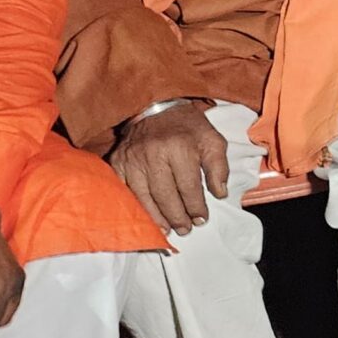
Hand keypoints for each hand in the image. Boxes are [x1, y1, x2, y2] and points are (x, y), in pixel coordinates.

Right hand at [110, 101, 230, 235]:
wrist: (156, 107)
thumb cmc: (188, 127)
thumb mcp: (212, 140)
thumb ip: (219, 167)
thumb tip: (220, 194)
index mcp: (180, 148)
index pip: (188, 187)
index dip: (196, 207)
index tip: (202, 219)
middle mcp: (154, 154)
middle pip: (165, 196)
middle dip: (177, 217)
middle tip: (186, 229)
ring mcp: (132, 159)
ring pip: (144, 197)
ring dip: (157, 218)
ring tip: (169, 230)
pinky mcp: (117, 162)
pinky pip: (125, 191)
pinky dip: (136, 207)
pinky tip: (146, 218)